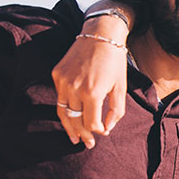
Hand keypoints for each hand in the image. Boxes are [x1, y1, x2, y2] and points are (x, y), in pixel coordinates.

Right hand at [52, 16, 129, 148]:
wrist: (100, 34)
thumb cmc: (114, 61)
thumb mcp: (121, 87)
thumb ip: (116, 111)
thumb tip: (106, 129)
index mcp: (92, 93)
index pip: (91, 123)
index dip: (98, 131)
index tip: (102, 133)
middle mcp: (74, 88)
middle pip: (75, 120)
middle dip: (82, 134)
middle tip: (87, 144)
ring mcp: (63, 81)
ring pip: (63, 112)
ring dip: (69, 127)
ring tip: (74, 138)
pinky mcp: (57, 74)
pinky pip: (60, 97)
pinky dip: (65, 108)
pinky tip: (71, 115)